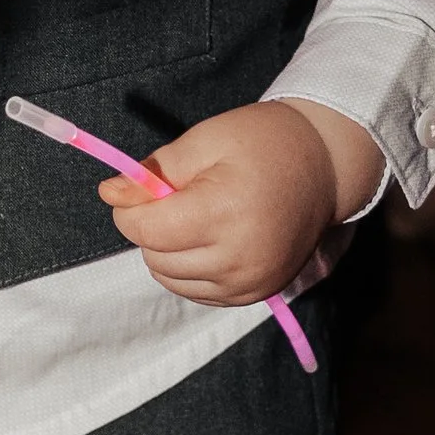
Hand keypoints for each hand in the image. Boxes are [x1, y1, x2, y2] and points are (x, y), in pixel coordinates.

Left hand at [101, 98, 382, 308]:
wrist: (325, 166)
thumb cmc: (263, 143)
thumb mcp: (205, 141)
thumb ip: (155, 170)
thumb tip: (109, 194)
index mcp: (223, 212)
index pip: (147, 230)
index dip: (130, 209)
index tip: (138, 189)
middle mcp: (238, 257)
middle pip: (155, 257)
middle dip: (150, 228)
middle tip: (176, 197)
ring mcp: (249, 282)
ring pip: (171, 279)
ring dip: (167, 252)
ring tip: (193, 218)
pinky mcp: (257, 294)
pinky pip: (198, 293)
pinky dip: (189, 271)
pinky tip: (207, 240)